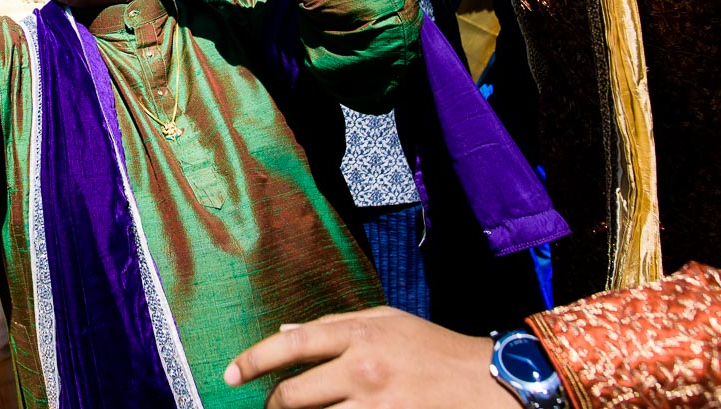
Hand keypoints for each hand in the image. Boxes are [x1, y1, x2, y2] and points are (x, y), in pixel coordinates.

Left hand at [224, 307, 517, 408]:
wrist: (489, 382)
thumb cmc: (434, 348)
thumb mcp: (386, 321)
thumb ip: (334, 325)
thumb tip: (286, 332)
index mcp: (360, 334)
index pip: (292, 345)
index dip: (254, 360)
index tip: (231, 374)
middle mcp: (363, 370)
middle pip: (295, 394)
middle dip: (274, 404)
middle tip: (269, 407)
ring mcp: (377, 405)